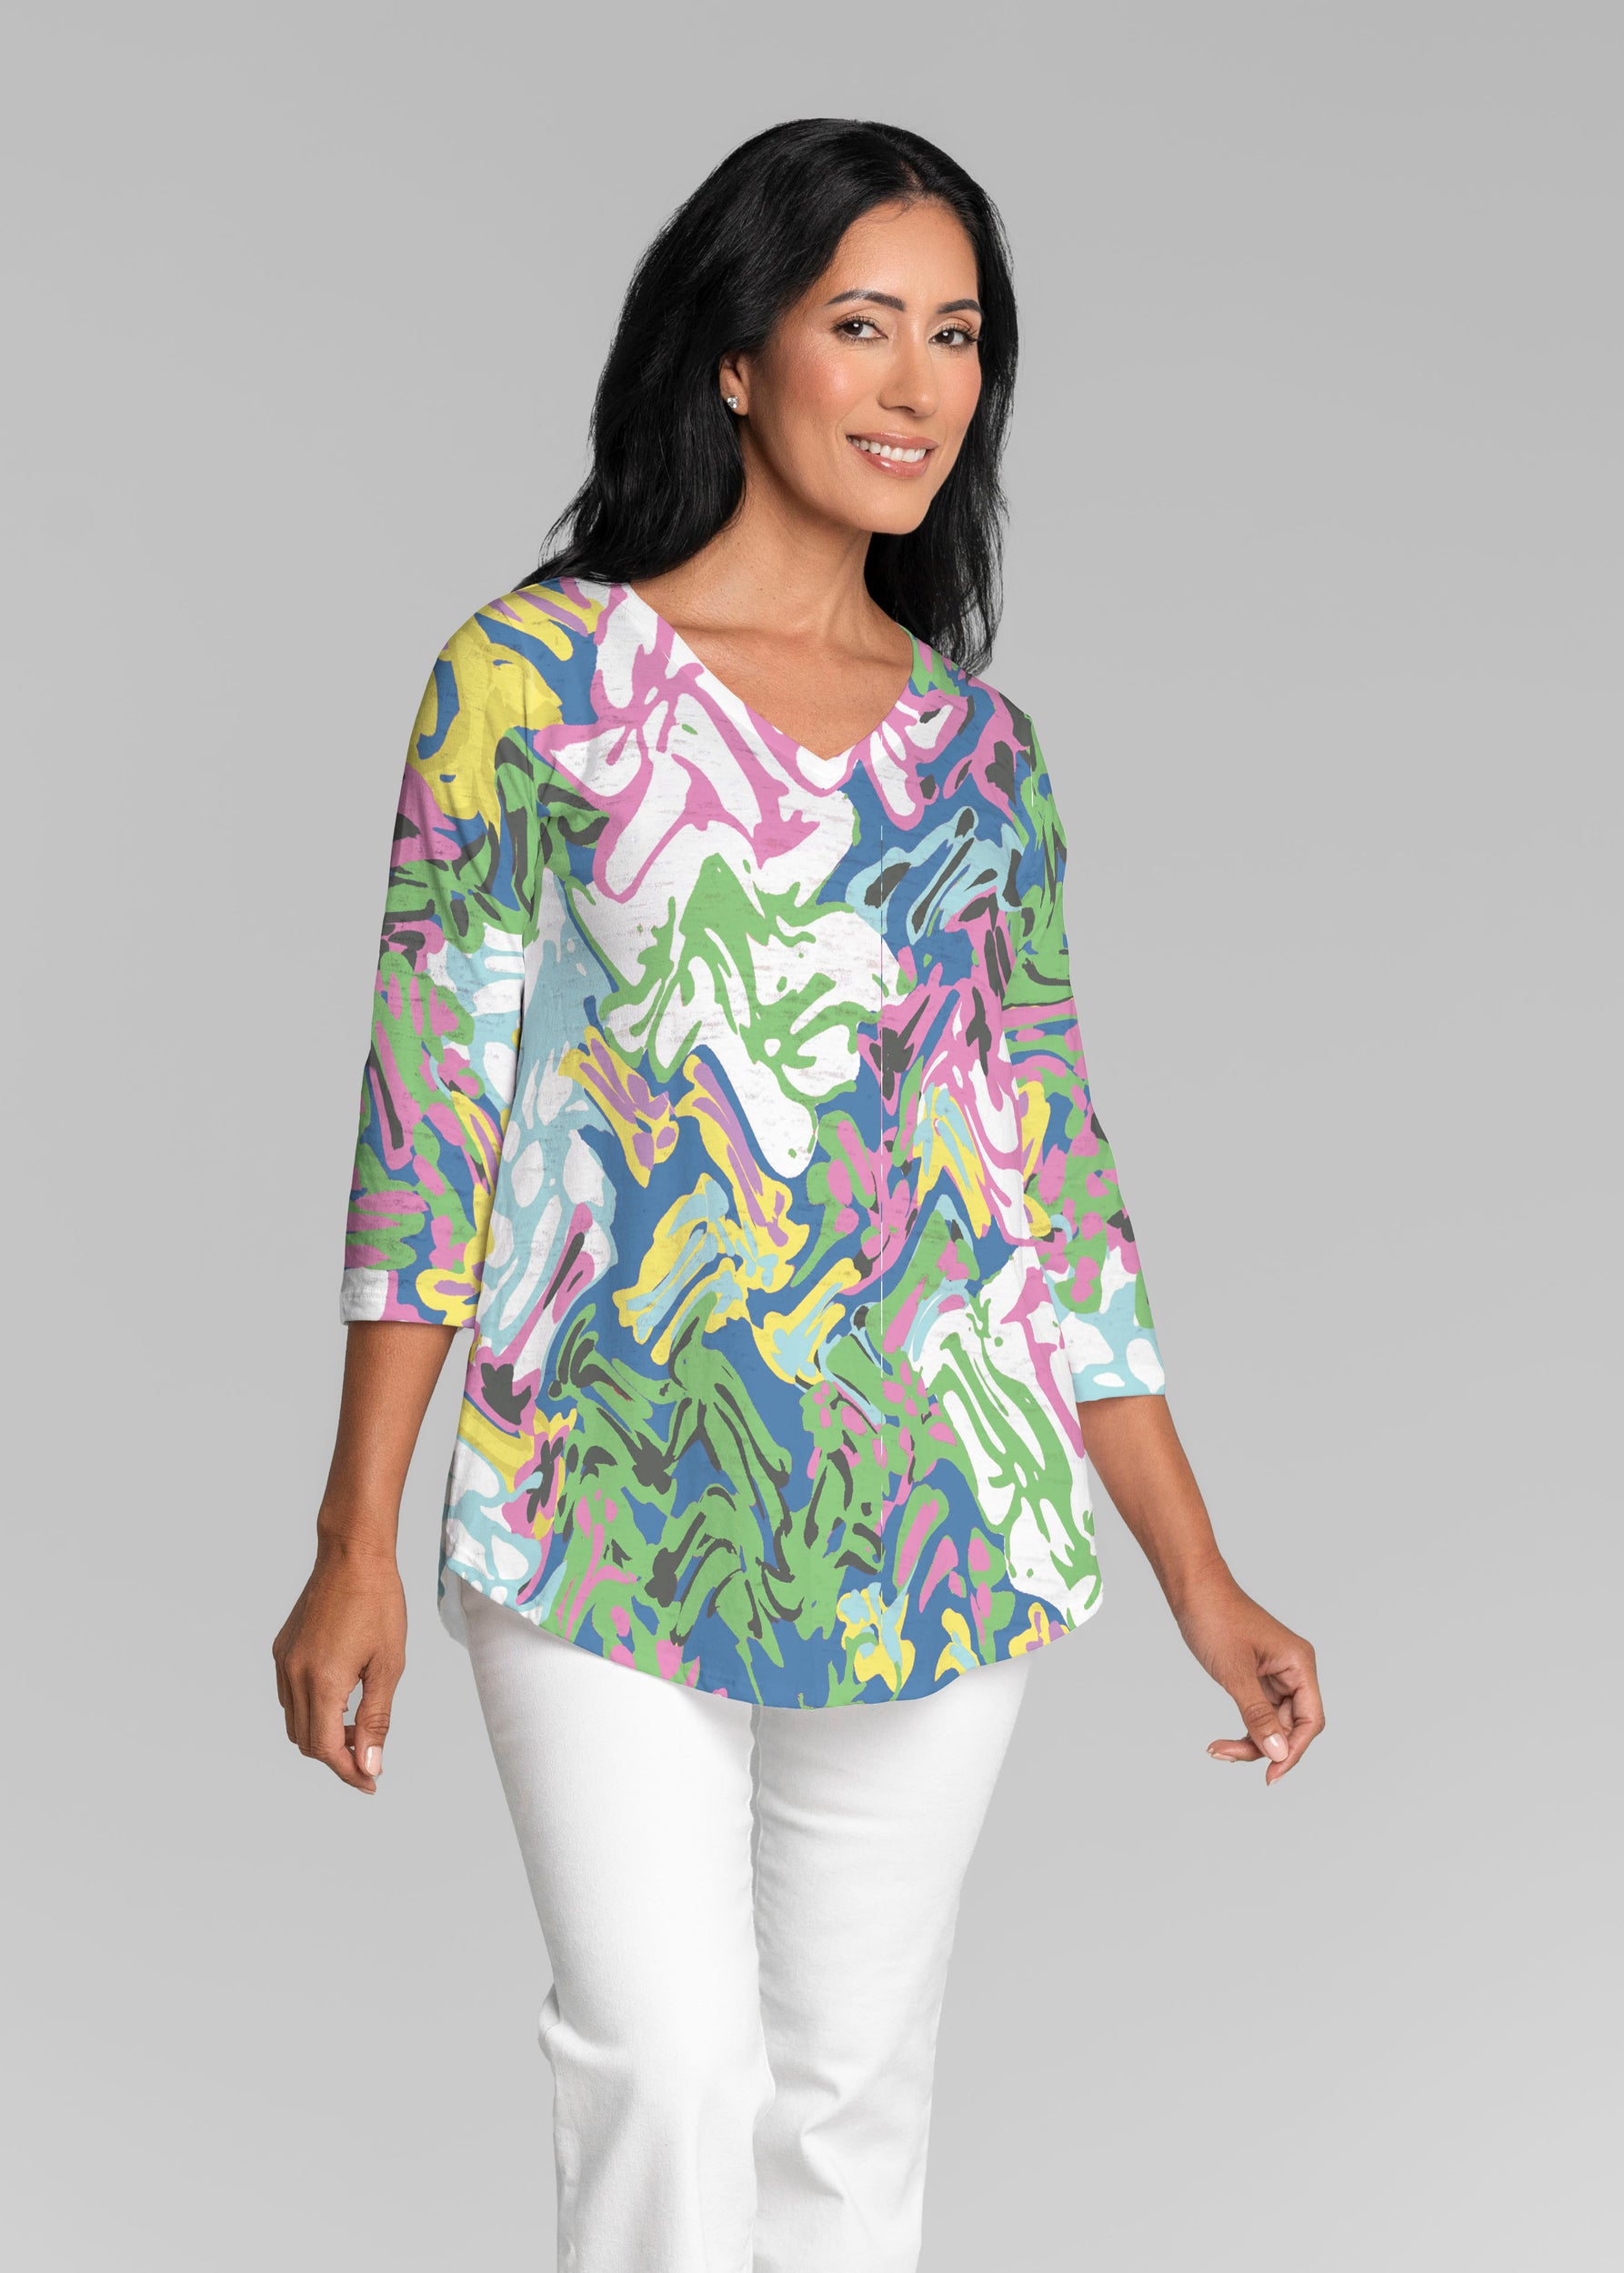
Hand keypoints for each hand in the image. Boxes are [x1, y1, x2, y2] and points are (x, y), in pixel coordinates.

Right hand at [273, 1540, 405, 1793]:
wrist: (352, 1555)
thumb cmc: (378, 1604)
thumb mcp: (388, 1665)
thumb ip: (376, 1720)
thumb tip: (369, 1765)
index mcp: (322, 1682)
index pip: (326, 1749)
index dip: (348, 1772)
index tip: (371, 1783)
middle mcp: (294, 1675)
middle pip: (306, 1742)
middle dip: (336, 1757)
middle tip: (369, 1755)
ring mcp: (283, 1662)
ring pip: (294, 1722)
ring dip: (322, 1734)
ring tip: (358, 1725)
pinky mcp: (281, 1649)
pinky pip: (290, 1696)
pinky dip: (311, 1710)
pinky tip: (341, 1697)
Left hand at [1174, 1572, 1324, 1784]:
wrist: (1191, 1588)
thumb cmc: (1215, 1618)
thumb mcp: (1234, 1672)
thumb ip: (1258, 1715)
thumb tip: (1279, 1753)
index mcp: (1299, 1664)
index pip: (1310, 1720)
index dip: (1294, 1751)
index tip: (1271, 1775)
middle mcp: (1293, 1670)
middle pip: (1292, 1726)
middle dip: (1263, 1747)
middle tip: (1225, 1754)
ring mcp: (1275, 1674)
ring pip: (1273, 1723)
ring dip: (1250, 1740)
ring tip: (1217, 1749)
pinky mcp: (1257, 1676)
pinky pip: (1259, 1712)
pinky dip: (1244, 1727)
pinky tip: (1222, 1741)